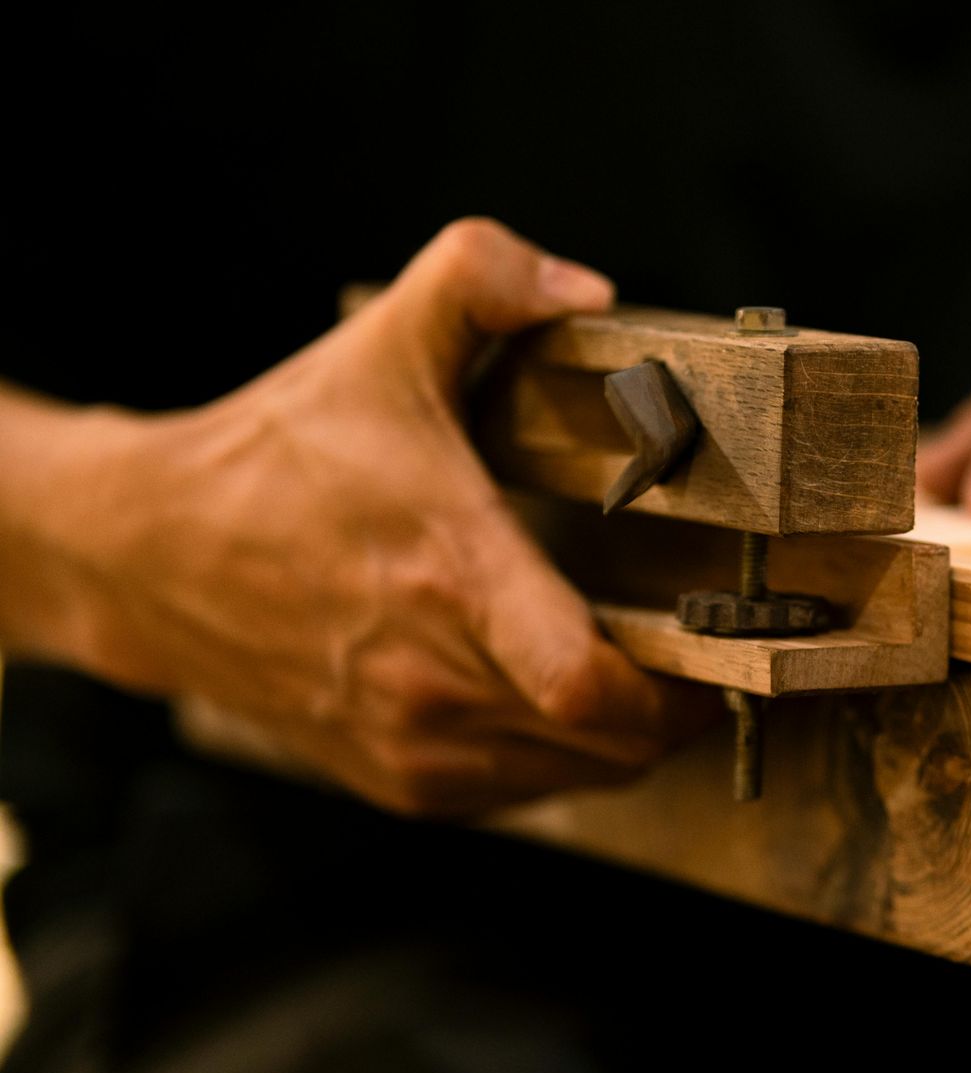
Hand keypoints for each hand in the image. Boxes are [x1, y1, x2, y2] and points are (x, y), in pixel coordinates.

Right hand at [57, 219, 710, 815]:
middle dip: (674, 705)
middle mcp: (435, 681)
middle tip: (699, 651)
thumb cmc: (275, 455)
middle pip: (610, 743)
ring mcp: (412, 744)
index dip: (676, 688)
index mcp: (453, 579)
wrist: (148, 555)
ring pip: (576, 776)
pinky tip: (563, 700)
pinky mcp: (395, 781)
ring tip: (640, 671)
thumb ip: (482, 279)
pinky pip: (524, 793)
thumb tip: (587, 286)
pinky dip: (564, 758)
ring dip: (623, 735)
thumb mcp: (380, 344)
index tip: (720, 648)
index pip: (587, 685)